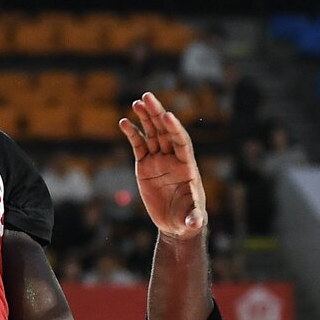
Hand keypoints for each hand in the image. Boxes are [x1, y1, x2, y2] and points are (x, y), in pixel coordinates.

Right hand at [120, 92, 207, 239]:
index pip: (181, 141)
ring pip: (152, 134)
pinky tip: (124, 122)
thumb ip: (194, 219)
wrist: (175, 223)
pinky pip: (138, 145)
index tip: (167, 115)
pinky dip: (132, 133)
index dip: (175, 128)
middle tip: (148, 97)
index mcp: (187, 165)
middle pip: (165, 131)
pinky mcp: (145, 165)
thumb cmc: (187, 218)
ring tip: (137, 102)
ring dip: (145, 117)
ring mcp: (159, 159)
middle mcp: (173, 158)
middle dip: (157, 114)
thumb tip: (195, 223)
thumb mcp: (191, 219)